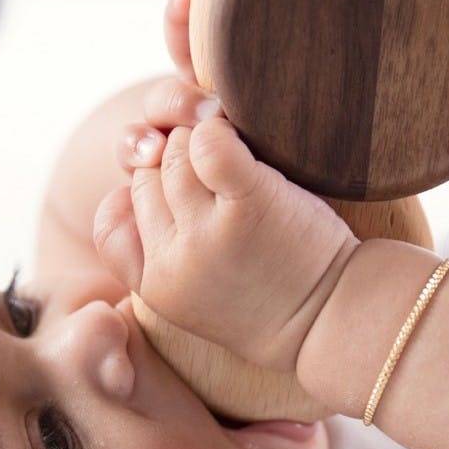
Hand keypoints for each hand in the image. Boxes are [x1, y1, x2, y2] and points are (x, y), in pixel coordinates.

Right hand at [95, 102, 359, 374]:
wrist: (337, 321)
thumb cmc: (276, 291)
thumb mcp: (202, 286)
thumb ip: (163, 235)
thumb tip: (143, 147)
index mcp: (154, 288)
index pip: (111, 218)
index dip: (136, 196)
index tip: (178, 202)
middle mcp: (171, 263)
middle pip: (146, 175)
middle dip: (176, 160)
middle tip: (222, 173)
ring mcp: (205, 235)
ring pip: (174, 150)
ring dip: (202, 136)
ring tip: (241, 161)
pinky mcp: (247, 206)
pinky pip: (209, 140)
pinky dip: (223, 127)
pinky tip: (246, 140)